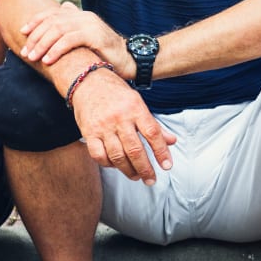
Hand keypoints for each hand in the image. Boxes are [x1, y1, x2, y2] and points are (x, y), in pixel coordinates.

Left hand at [20, 2, 127, 72]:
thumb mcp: (87, 39)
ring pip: (58, 30)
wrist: (128, 60)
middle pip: (52, 22)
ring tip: (33, 57)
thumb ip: (73, 29)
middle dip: (35, 37)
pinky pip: (70, 40)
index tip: (22, 32)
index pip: (53, 13)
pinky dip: (56, 50)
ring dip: (42, 45)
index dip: (36, 21)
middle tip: (26, 53)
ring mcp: (90, 25)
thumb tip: (62, 15)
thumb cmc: (105, 53)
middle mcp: (84, 16)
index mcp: (80, 15)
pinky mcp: (95, 36)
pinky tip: (48, 60)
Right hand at [70, 69, 175, 183]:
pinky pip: (99, 155)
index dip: (161, 152)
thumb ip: (154, 124)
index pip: (152, 133)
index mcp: (135, 108)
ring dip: (128, 170)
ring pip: (117, 156)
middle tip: (151, 179)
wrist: (87, 82)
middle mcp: (120, 118)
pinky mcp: (89, 133)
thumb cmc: (116, 94)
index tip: (167, 166)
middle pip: (135, 150)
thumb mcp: (138, 103)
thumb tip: (172, 141)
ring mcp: (103, 126)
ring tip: (136, 176)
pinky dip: (108, 164)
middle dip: (145, 169)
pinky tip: (115, 166)